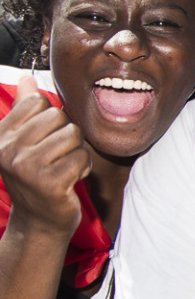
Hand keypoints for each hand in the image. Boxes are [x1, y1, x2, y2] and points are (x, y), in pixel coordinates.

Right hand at [0, 76, 87, 239]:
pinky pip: (82, 157)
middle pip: (58, 117)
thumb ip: (25, 109)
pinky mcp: (49, 182)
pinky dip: (83, 168)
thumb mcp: (25, 141)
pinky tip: (70, 180)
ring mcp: (27, 167)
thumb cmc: (38, 177)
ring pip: (73, 135)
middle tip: (56, 158)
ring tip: (63, 168)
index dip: (51, 119)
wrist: (40, 221)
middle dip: (67, 136)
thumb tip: (27, 77)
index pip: (37, 102)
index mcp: (1, 136)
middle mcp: (8, 150)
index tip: (44, 141)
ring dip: (76, 152)